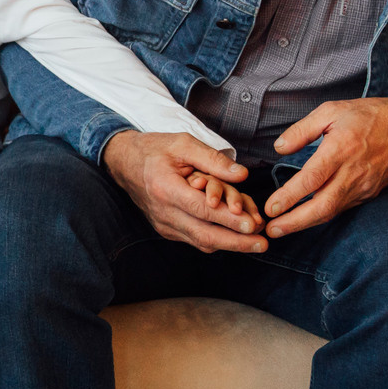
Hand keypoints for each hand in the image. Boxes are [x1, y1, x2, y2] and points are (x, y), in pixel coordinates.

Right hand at [104, 130, 265, 252]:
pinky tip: (236, 236)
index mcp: (166, 189)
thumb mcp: (183, 144)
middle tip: (262, 243)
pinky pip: (195, 239)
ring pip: (201, 242)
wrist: (124, 163)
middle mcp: (164, 212)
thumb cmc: (155, 150)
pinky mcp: (168, 230)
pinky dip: (218, 240)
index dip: (229, 219)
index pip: (202, 210)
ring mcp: (164, 225)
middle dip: (237, 242)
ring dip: (231, 244)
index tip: (253, 224)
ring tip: (256, 241)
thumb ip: (213, 159)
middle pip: (205, 235)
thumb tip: (242, 176)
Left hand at [261, 95, 387, 237]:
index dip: (290, 196)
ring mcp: (363, 186)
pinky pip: (342, 207)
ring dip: (305, 223)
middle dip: (295, 222)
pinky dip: (322, 215)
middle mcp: (353, 172)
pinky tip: (305, 217)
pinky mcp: (369, 193)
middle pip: (322, 206)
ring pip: (332, 211)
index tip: (270, 208)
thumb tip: (279, 148)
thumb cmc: (369, 116)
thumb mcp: (332, 110)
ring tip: (281, 228)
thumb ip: (303, 129)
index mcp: (341, 148)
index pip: (312, 179)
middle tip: (271, 230)